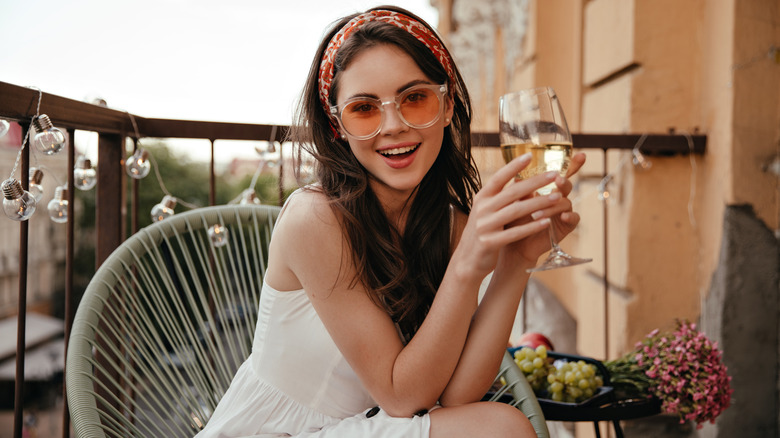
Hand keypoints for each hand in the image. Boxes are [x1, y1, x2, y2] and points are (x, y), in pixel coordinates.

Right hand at [452, 153, 570, 282]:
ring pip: (517, 211)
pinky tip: (546, 222)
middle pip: (512, 192)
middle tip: (555, 174)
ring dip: (539, 203)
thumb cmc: (482, 232)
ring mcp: (485, 226)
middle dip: (536, 182)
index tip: (530, 155)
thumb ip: (498, 197)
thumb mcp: (485, 211)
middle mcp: (482, 209)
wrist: (466, 261)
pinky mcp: (490, 242)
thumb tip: (518, 179)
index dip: (513, 166)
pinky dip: (532, 227)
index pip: (498, 178)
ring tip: (558, 197)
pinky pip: (515, 233)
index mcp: (481, 198)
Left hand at [499, 152, 586, 267]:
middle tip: (557, 180)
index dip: (573, 163)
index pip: (560, 173)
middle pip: (566, 184)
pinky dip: (569, 216)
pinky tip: (562, 216)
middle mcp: (557, 197)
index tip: (582, 154)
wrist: (513, 244)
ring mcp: (563, 211)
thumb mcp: (512, 202)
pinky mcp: (565, 226)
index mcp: (546, 188)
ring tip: (537, 213)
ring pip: (566, 202)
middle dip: (563, 181)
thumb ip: (518, 188)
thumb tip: (516, 173)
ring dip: (552, 205)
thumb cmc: (512, 220)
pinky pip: (573, 218)